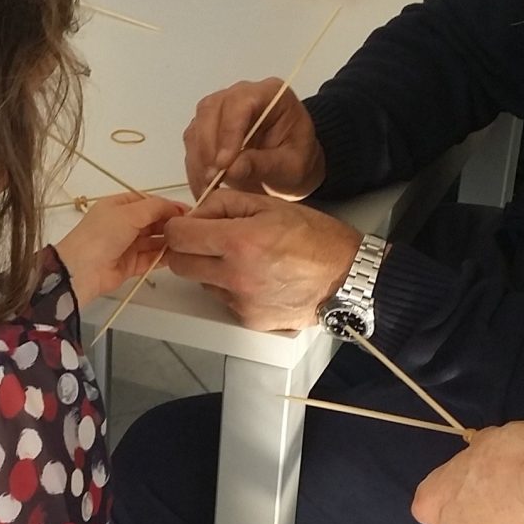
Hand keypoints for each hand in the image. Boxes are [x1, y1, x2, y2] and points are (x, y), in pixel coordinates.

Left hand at [55, 191, 185, 307]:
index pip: (148, 202)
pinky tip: (176, 255)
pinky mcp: (130, 265)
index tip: (187, 211)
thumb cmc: (101, 235)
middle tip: (188, 227)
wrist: (83, 270)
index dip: (168, 205)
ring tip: (185, 241)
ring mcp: (126, 245)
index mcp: (118, 206)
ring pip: (153, 241)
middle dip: (169, 223)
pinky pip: (151, 258)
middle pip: (152, 221)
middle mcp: (122, 224)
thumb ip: (156, 207)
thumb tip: (176, 207)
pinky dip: (163, 257)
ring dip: (168, 241)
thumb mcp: (130, 213)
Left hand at [164, 188, 360, 330]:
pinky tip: (258, 278)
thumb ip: (224, 203)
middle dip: (187, 250)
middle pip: (179, 266)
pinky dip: (233, 289)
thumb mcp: (269, 205)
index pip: (177, 237)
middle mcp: (236, 276)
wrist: (346, 277)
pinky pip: (225, 301)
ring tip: (245, 259)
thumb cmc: (314, 238)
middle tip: (209, 241)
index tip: (188, 225)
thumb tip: (196, 214)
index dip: (179, 227)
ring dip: (212, 270)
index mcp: (239, 242)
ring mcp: (242, 302)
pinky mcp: (250, 320)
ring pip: (202, 283)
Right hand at [183, 78, 324, 199]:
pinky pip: (192, 143)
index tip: (224, 165)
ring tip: (207, 189)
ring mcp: (221, 109)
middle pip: (211, 109)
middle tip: (213, 179)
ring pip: (197, 125)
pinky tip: (203, 188)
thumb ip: (264, 165)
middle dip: (208, 146)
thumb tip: (230, 169)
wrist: (291, 166)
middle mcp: (241, 95)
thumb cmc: (298, 161)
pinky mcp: (207, 127)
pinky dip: (194, 167)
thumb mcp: (291, 167)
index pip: (241, 103)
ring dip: (198, 159)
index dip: (229, 132)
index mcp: (270, 94)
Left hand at [412, 422, 523, 523]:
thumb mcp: (487, 438)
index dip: (453, 482)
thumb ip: (475, 453)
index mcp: (430, 505)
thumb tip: (480, 452)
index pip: (431, 496)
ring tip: (520, 501)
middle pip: (454, 523)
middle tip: (496, 487)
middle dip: (471, 510)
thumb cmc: (517, 456)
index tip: (472, 471)